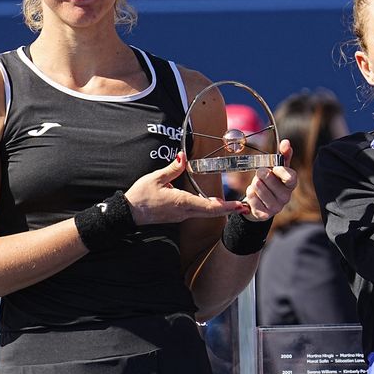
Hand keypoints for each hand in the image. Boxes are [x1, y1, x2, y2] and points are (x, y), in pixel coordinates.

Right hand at [125, 153, 243, 225]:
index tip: (240, 206)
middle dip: (229, 210)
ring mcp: (181, 216)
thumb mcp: (156, 178)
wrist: (128, 213)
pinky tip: (215, 204)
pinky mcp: (178, 216)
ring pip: (205, 213)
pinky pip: (197, 213)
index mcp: (182, 202)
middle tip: (245, 207)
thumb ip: (173, 169)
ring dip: (220, 209)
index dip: (227, 207)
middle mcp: (185, 212)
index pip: (210, 206)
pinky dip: (209, 209)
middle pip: (212, 212)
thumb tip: (183, 157)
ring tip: (235, 205)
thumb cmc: (141, 196)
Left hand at [242, 139, 297, 220]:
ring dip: (254, 185)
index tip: (274, 167)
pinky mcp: (265, 215)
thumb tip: (286, 142)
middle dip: (261, 175)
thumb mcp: (276, 168)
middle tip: (260, 174)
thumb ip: (283, 155)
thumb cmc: (270, 182)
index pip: (291, 178)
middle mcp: (286, 197)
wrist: (260, 202)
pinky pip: (253, 200)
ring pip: (260, 190)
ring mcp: (276, 207)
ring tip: (256, 184)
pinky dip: (250, 195)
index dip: (281, 171)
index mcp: (291, 184)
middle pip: (271, 182)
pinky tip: (253, 194)